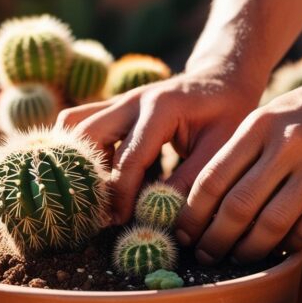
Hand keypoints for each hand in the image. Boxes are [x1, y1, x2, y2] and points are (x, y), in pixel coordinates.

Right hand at [56, 67, 262, 223]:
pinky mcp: (114, 109)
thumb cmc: (227, 115)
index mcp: (160, 108)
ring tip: (95, 191)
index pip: (129, 157)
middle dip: (88, 174)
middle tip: (99, 208)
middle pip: (86, 133)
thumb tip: (159, 217)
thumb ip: (190, 181)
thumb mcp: (220, 148)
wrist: (222, 81)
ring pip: (75, 123)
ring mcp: (119, 101)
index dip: (122, 194)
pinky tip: (101, 176)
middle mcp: (132, 100)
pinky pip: (82, 125)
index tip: (120, 221)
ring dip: (79, 158)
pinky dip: (82, 150)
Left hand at [175, 77, 301, 264]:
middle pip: (237, 207)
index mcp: (259, 126)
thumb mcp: (270, 115)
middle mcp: (286, 146)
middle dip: (214, 240)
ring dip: (248, 250)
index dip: (192, 214)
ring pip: (270, 225)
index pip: (213, 178)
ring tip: (236, 258)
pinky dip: (287, 245)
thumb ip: (241, 150)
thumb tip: (206, 198)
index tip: (182, 233)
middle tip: (204, 255)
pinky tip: (277, 247)